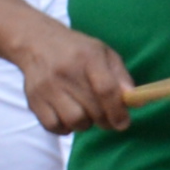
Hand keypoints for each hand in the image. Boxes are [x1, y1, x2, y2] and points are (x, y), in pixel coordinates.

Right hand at [12, 24, 139, 134]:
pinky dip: (65, 127)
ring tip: (86, 113)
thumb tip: (136, 102)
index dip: (118, 110)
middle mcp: (66, 72)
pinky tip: (68, 116)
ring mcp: (47, 86)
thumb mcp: (103, 54)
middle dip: (105, 120)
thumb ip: (121, 77)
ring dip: (85, 124)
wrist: (36, 42)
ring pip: (74, 121)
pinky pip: (53, 126)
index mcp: (88, 57)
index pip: (106, 89)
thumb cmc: (77, 50)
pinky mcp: (33, 99)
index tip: (123, 122)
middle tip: (107, 118)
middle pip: (92, 109)